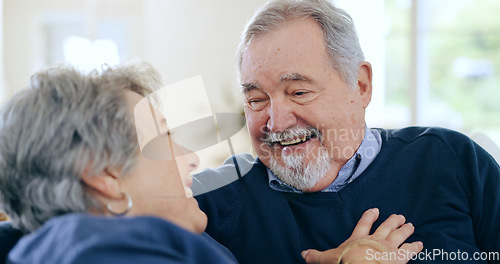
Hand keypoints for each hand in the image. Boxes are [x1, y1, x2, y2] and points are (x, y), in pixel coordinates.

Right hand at [301, 208, 422, 263]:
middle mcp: (376, 240)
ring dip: (405, 230)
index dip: (369, 217)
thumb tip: (303, 253)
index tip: (375, 210)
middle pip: (386, 227)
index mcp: (358, 239)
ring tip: (410, 224)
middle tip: (399, 215)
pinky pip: (410, 250)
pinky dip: (415, 247)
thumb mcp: (328, 259)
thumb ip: (317, 256)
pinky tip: (421, 244)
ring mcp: (389, 248)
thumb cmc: (346, 262)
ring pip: (399, 235)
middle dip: (392, 221)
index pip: (364, 224)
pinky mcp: (399, 258)